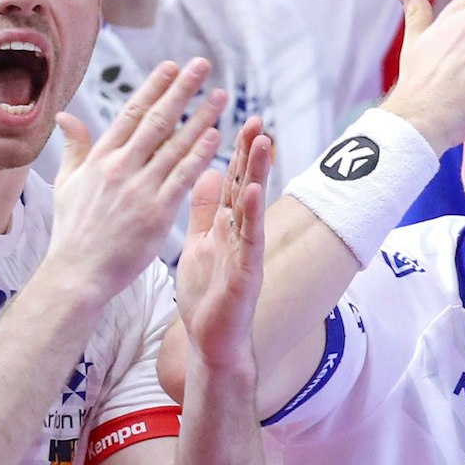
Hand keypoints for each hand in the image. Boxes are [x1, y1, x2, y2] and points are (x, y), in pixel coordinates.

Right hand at [49, 57, 225, 301]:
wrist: (78, 273)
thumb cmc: (73, 231)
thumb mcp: (66, 184)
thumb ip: (74, 148)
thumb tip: (65, 116)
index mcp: (100, 158)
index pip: (131, 113)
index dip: (154, 88)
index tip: (172, 66)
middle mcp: (120, 168)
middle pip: (156, 120)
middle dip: (181, 90)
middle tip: (202, 65)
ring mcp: (139, 189)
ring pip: (175, 145)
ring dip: (200, 117)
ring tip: (219, 96)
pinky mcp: (157, 213)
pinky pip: (183, 177)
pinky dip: (199, 155)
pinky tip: (215, 135)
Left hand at [177, 115, 269, 373]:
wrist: (212, 343)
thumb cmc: (208, 297)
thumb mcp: (201, 245)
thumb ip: (205, 211)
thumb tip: (208, 172)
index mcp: (227, 228)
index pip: (234, 183)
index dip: (238, 153)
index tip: (242, 121)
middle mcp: (241, 237)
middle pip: (248, 187)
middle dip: (253, 155)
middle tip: (257, 121)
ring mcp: (247, 254)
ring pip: (254, 208)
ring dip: (259, 175)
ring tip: (263, 144)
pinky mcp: (247, 274)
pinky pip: (250, 241)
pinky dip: (252, 216)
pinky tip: (254, 193)